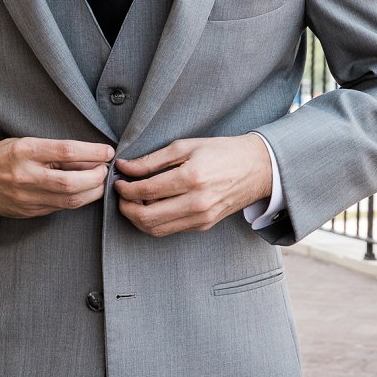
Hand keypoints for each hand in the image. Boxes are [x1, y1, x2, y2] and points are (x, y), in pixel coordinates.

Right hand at [0, 137, 113, 217]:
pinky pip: (61, 207)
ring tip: (99, 181)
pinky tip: (84, 191)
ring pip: (70, 200)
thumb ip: (58, 151)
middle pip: (72, 182)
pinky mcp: (29, 211)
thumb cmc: (4, 156)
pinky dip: (78, 199)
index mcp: (25, 152)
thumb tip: (93, 156)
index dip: (93, 152)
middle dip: (97, 177)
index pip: (67, 151)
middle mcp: (25, 176)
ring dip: (93, 191)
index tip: (107, 151)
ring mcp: (26, 197)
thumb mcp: (28, 143)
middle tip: (105, 170)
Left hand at [113, 134, 273, 237]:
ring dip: (138, 218)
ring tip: (134, 202)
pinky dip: (155, 221)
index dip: (125, 188)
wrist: (257, 168)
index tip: (119, 180)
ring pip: (156, 229)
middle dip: (126, 208)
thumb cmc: (222, 152)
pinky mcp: (204, 225)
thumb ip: (153, 159)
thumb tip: (124, 167)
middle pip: (146, 217)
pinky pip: (171, 229)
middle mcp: (197, 202)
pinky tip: (152, 206)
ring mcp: (202, 217)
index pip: (146, 190)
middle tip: (121, 196)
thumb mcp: (187, 146)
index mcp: (192, 177)